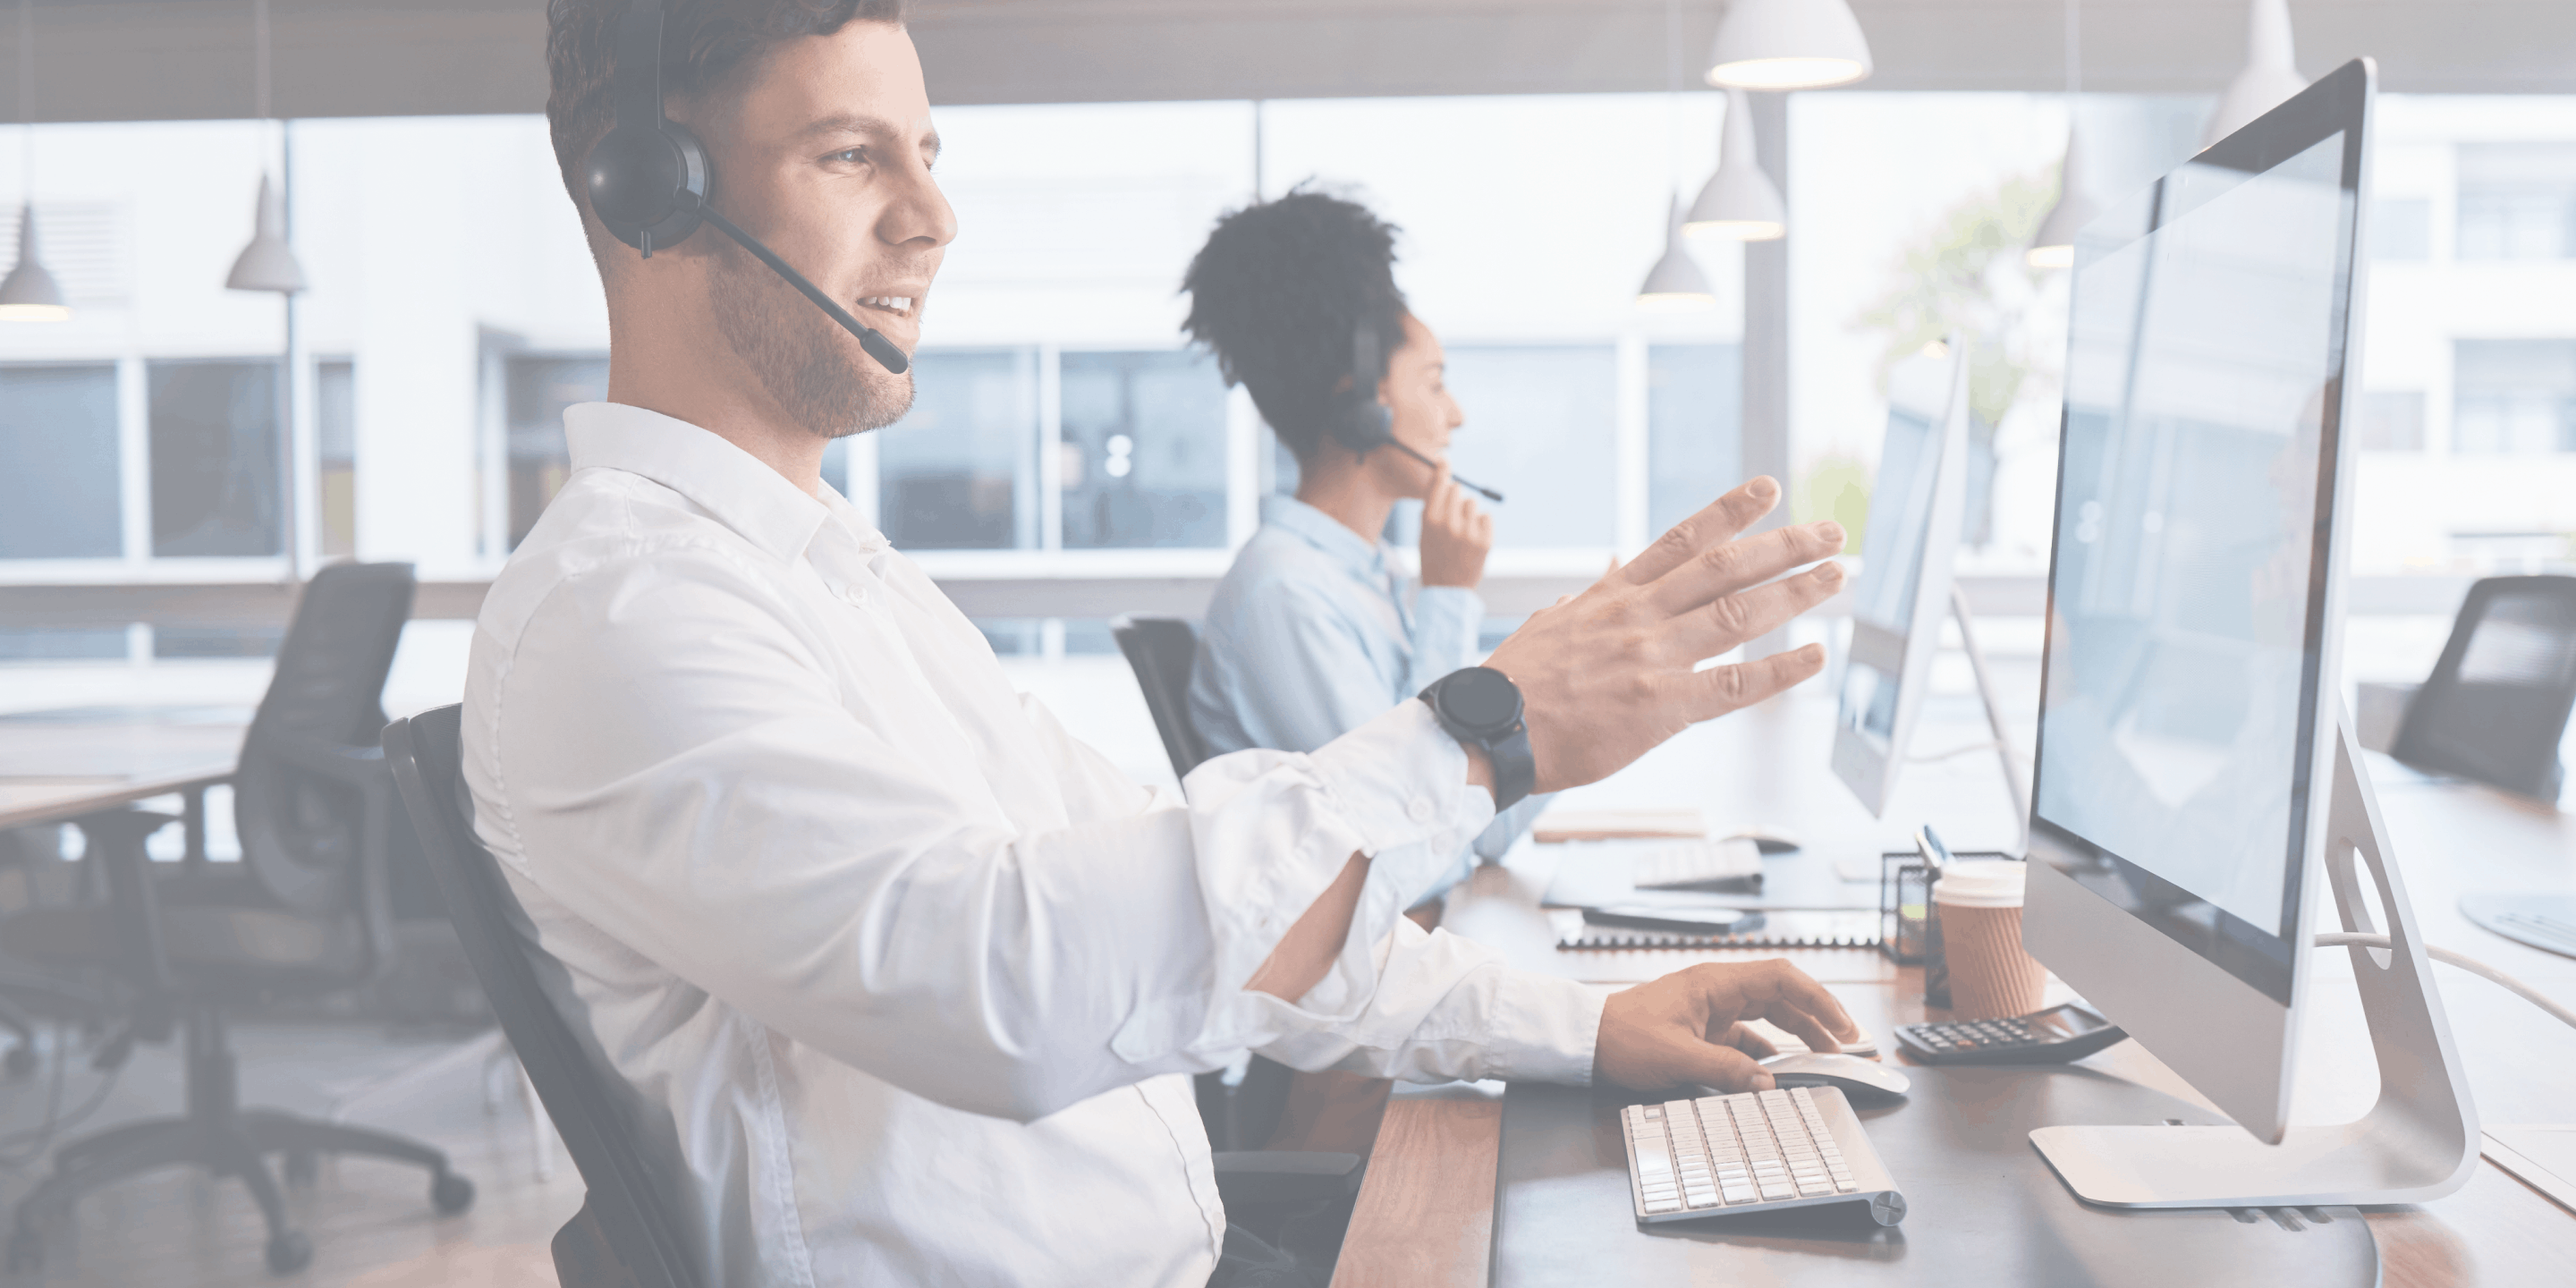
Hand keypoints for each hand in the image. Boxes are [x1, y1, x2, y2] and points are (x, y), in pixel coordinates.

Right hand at [1418, 460, 1491, 589]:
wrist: (1447, 589)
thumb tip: (1443, 474)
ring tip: (1461, 533)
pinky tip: (1472, 539)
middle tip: (1451, 514)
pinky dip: (1480, 524)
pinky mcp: (1485, 540)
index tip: (1445, 458)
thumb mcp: (1424, 530)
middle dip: (1455, 497)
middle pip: (1457, 489)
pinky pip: (1486, 516)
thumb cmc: (1433, 556)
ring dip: (1468, 513)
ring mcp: (1468, 532)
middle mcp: (1449, 523)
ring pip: (1472, 503)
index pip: (1439, 484)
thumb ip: (1431, 504)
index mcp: (1429, 520)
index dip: (1442, 468)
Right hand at [1483, 477, 1843, 793]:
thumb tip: (1600, 583)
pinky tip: (1815, 657)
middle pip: (1724, 567)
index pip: (1682, 539)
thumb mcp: (1548, 625)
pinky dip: (1780, 671)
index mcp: (1613, 596)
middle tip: (1830, 531)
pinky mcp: (1661, 707)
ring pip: (1738, 614)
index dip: (1730, 510)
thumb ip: (1584, 603)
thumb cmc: (1515, 684)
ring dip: (1794, 592)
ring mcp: (1652, 658)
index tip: (1769, 488)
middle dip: (1784, 545)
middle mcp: (1639, 616)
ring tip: (1837, 576)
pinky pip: (1735, 687)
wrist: (1490, 730)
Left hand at [1595, 959, 1860, 1093]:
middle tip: (1846, 1044)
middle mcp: (1717, 991)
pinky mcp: (1702, 1031)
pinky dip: (1766, 1054)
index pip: (1781, 979)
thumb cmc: (1621, 1037)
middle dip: (1816, 1018)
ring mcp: (1711, 1011)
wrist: (1585, 1042)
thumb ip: (1726, 1070)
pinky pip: (1746, 1038)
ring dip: (1796, 1036)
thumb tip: (1768, 1084)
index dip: (1819, 999)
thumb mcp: (1676, 1057)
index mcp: (1715, 983)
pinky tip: (1778, 1072)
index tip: (1843, 1025)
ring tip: (1823, 1057)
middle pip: (1781, 997)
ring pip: (1767, 1018)